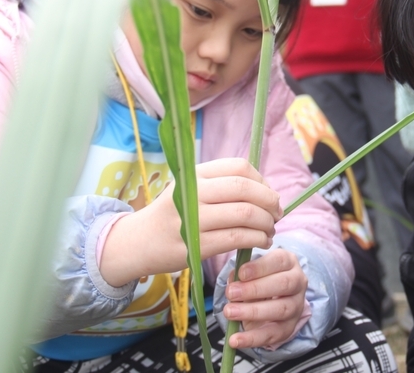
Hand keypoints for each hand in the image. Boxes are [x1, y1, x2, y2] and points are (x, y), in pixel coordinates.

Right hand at [99, 158, 282, 287]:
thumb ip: (221, 184)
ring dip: (266, 223)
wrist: (136, 243)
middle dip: (270, 202)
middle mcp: (192, 192)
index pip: (239, 168)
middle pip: (245, 190)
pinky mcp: (194, 246)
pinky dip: (256, 239)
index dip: (262, 181)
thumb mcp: (189, 189)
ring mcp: (191, 219)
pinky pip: (236, 239)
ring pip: (244, 215)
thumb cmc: (172, 215)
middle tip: (278, 214)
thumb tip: (265, 189)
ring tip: (270, 230)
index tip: (270, 195)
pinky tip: (261, 242)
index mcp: (194, 174)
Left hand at [223, 249, 307, 348]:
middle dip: (255, 289)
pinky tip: (235, 339)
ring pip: (281, 309)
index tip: (241, 273)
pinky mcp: (290, 327)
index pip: (279, 261)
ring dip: (253, 312)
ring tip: (229, 312)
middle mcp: (298, 282)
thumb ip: (241, 273)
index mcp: (289, 262)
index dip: (260, 267)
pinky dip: (253, 338)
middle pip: (283, 284)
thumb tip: (233, 280)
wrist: (271, 298)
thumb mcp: (252, 270)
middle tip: (231, 293)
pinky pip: (274, 334)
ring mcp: (297, 305)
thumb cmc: (259, 278)